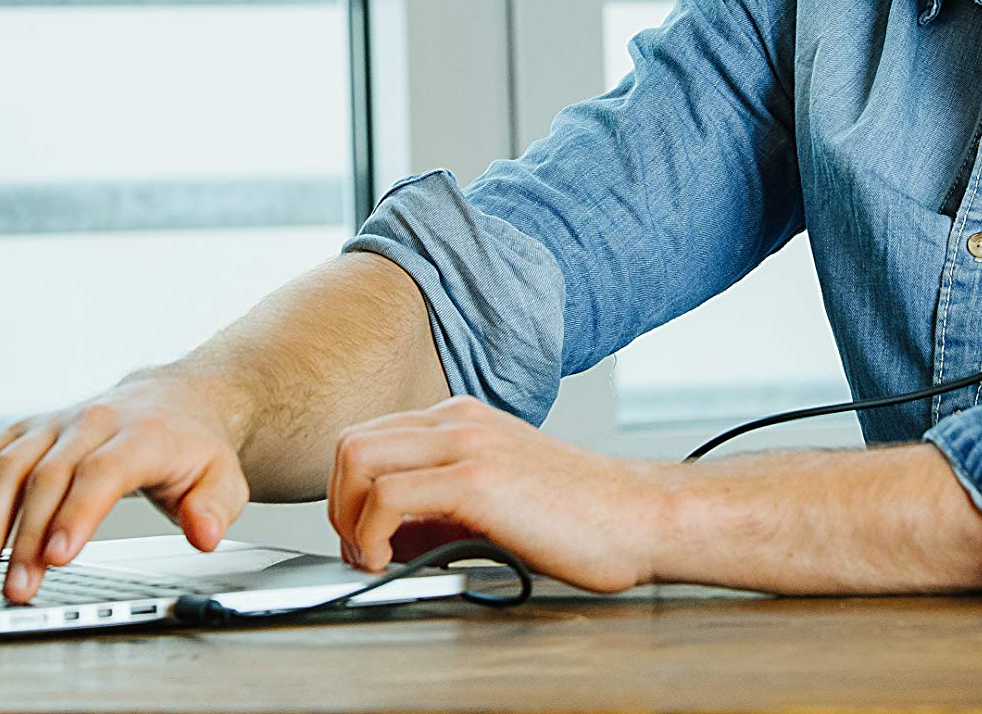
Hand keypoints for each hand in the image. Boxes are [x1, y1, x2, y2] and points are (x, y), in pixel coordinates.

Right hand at [0, 374, 248, 603]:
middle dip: (27, 536)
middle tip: (16, 585)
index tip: (58, 555)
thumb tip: (203, 532)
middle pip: (49, 478)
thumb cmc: (195, 447)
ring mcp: (55, 425)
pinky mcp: (29, 431)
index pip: (102, 472)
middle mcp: (91, 423)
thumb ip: (215, 508)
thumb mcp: (224, 479)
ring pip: (11, 467)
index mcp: (139, 434)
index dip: (77, 513)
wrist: (176, 401)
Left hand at [326, 396, 672, 592]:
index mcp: (463, 419)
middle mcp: (459, 420)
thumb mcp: (497, 501)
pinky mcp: (476, 479)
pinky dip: (371, 534)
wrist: (642, 516)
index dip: (350, 493)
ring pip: (357, 459)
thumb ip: (440, 509)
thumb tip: (389, 539)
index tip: (364, 538)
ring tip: (373, 559)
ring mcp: (466, 443)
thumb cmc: (582, 518)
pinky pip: (388, 496)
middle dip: (339, 505)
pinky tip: (391, 561)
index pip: (369, 439)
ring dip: (348, 518)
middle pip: (349, 443)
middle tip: (361, 553)